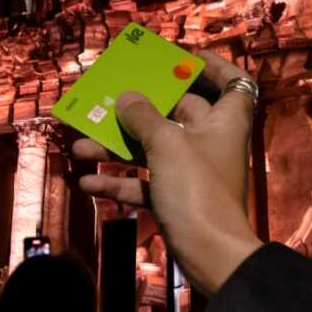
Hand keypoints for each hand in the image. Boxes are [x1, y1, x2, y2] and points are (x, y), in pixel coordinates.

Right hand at [72, 50, 263, 295]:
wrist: (209, 255)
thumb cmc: (196, 188)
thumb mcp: (166, 143)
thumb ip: (143, 116)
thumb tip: (127, 96)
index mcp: (224, 121)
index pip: (233, 83)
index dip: (214, 66)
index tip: (184, 56)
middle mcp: (210, 142)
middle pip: (176, 113)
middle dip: (138, 109)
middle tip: (108, 97)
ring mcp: (192, 172)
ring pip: (151, 149)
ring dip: (116, 147)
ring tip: (79, 145)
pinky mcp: (176, 198)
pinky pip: (144, 182)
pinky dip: (119, 180)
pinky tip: (87, 182)